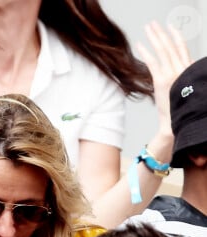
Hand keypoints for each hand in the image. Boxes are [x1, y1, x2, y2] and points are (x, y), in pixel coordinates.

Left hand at [136, 21, 191, 135]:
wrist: (177, 121)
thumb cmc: (179, 107)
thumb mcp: (185, 87)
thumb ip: (185, 74)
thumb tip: (182, 66)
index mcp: (189, 70)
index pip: (182, 49)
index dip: (176, 36)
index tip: (170, 27)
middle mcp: (182, 69)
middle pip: (171, 46)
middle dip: (162, 33)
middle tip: (154, 24)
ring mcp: (172, 74)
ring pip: (163, 50)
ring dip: (154, 37)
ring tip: (148, 28)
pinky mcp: (161, 80)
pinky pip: (153, 62)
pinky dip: (145, 52)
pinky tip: (139, 44)